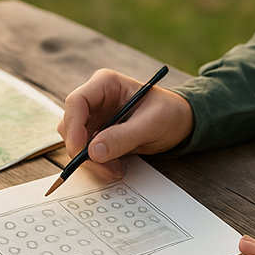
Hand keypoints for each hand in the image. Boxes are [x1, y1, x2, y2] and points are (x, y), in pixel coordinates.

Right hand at [57, 69, 194, 180]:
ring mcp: (97, 119)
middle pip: (72, 125)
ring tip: (116, 169)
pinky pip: (90, 152)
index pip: (77, 102)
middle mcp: (96, 101)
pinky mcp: (101, 136)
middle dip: (83, 149)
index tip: (80, 150)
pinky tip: (117, 167)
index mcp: (105, 84)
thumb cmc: (170, 113)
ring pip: (79, 141)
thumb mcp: (151, 124)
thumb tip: (94, 151)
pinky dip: (100, 164)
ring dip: (93, 160)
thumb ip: (123, 137)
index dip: (74, 127)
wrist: (181, 123)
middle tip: (104, 167)